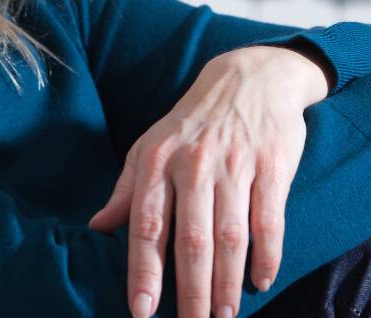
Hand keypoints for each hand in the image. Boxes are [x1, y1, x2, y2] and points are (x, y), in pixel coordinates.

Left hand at [87, 45, 325, 317]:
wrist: (250, 77)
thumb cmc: (192, 120)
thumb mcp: (150, 145)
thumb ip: (126, 190)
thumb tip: (97, 227)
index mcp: (158, 162)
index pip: (147, 226)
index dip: (143, 272)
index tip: (140, 311)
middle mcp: (194, 165)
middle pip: (192, 240)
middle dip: (190, 291)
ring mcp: (236, 166)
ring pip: (231, 236)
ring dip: (227, 282)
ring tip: (223, 316)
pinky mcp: (273, 166)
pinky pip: (270, 219)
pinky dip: (267, 254)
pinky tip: (261, 281)